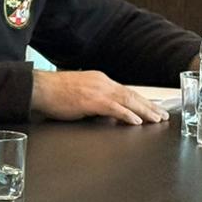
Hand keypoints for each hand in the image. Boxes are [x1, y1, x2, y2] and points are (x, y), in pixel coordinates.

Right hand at [31, 69, 167, 125]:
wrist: (39, 88)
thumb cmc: (53, 93)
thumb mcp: (78, 94)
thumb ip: (94, 102)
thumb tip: (106, 113)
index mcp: (99, 80)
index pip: (125, 91)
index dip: (140, 100)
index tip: (151, 108)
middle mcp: (102, 83)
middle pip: (131, 95)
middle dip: (148, 106)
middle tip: (162, 115)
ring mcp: (98, 91)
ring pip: (128, 101)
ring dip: (144, 111)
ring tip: (156, 119)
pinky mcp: (92, 100)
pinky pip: (115, 108)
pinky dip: (128, 114)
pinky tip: (137, 121)